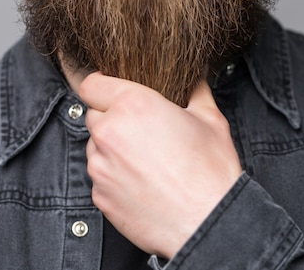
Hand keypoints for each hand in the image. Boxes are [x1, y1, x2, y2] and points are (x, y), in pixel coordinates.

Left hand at [81, 72, 241, 258]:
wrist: (208, 223)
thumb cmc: (211, 172)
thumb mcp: (210, 119)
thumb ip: (195, 91)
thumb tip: (195, 78)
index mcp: (133, 105)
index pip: (92, 84)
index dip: (102, 86)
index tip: (112, 92)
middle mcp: (109, 133)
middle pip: (92, 115)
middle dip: (111, 119)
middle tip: (140, 128)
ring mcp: (101, 167)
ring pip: (95, 147)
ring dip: (111, 148)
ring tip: (145, 159)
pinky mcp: (100, 196)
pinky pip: (100, 177)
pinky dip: (115, 177)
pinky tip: (142, 182)